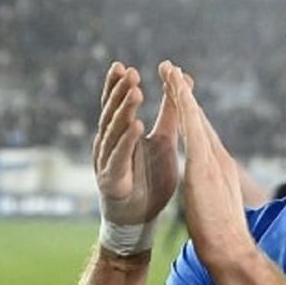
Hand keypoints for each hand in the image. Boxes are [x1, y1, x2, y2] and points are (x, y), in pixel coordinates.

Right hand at [92, 62, 180, 228]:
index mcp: (118, 134)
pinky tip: (136, 125)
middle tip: (130, 72)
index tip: (122, 65)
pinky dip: (126, 141)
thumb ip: (170, 113)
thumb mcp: (163, 140)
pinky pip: (118, 157)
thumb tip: (179, 83)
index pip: (115, 104)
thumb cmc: (148, 178)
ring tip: (136, 91)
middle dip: (120, 92)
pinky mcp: (111, 180)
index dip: (116, 86)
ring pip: (113, 131)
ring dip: (124, 110)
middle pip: (111, 112)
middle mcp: (107, 144)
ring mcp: (107, 162)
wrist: (140, 219)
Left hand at [163, 62, 255, 268]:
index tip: (179, 91)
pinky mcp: (204, 165)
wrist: (229, 246)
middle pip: (198, 118)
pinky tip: (175, 92)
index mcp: (216, 165)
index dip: (189, 110)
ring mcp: (212, 158)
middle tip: (171, 68)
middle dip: (184, 93)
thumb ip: (209, 185)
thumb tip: (203, 178)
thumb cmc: (221, 231)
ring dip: (181, 92)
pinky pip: (192, 130)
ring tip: (169, 69)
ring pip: (195, 117)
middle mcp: (217, 156)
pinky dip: (185, 108)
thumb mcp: (212, 200)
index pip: (201, 131)